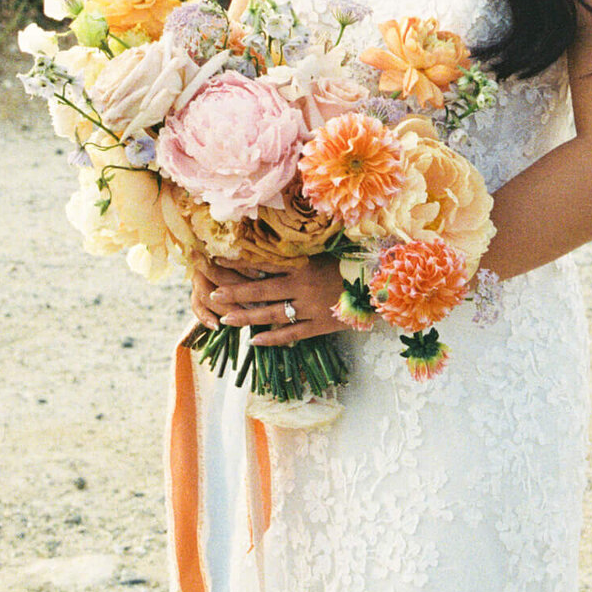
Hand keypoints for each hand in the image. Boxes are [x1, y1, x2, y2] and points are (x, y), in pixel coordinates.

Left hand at [198, 254, 346, 346]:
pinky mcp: (319, 325)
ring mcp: (310, 308)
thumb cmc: (351, 263)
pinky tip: (254, 341)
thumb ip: (300, 254)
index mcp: (303, 265)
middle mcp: (302, 286)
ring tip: (226, 320)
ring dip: (247, 317)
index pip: (265, 263)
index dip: (241, 263)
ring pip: (272, 314)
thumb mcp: (324, 253)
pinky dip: (272, 339)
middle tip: (213, 295)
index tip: (219, 261)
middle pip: (262, 290)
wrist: (378, 285)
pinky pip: (291, 334)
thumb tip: (273, 250)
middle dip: (236, 292)